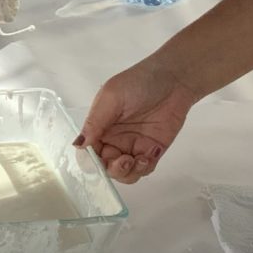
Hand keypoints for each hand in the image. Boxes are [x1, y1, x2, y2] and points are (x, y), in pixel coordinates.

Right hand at [78, 53, 197, 184]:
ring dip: (129, 173)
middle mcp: (114, 139)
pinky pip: (143, 169)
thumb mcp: (112, 97)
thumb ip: (95, 122)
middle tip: (125, 161)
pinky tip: (151, 153)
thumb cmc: (138, 83)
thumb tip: (78, 144)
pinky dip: (145, 167)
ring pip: (124, 173)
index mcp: (100, 126)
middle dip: (113, 169)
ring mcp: (133, 146)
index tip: (101, 161)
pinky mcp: (152, 151)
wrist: (174, 79)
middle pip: (105, 166)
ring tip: (140, 159)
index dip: (92, 161)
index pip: (88, 151)